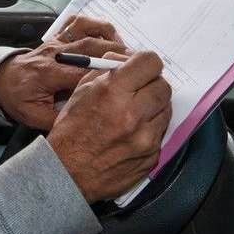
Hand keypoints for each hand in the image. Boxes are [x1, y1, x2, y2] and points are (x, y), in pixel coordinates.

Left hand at [0, 16, 125, 129]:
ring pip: (89, 30)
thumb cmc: (18, 98)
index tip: (130, 81)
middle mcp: (56, 52)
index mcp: (50, 73)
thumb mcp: (34, 117)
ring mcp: (57, 41)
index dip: (109, 74)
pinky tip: (112, 36)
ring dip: (112, 39)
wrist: (1, 79)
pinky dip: (98, 26)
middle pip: (93, 47)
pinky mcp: (58, 36)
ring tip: (130, 53)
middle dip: (118, 55)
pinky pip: (80, 22)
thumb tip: (85, 127)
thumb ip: (59, 120)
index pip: (84, 71)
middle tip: (141, 66)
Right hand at [47, 51, 171, 202]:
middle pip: (163, 86)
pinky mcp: (151, 156)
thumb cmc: (71, 133)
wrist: (67, 173)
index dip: (147, 62)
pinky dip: (150, 130)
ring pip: (166, 109)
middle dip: (152, 85)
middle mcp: (132, 114)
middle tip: (140, 90)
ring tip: (134, 114)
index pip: (150, 62)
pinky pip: (161, 133)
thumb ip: (107, 71)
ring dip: (154, 108)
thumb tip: (129, 61)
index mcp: (113, 92)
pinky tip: (132, 134)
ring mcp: (145, 138)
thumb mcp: (81, 92)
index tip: (144, 68)